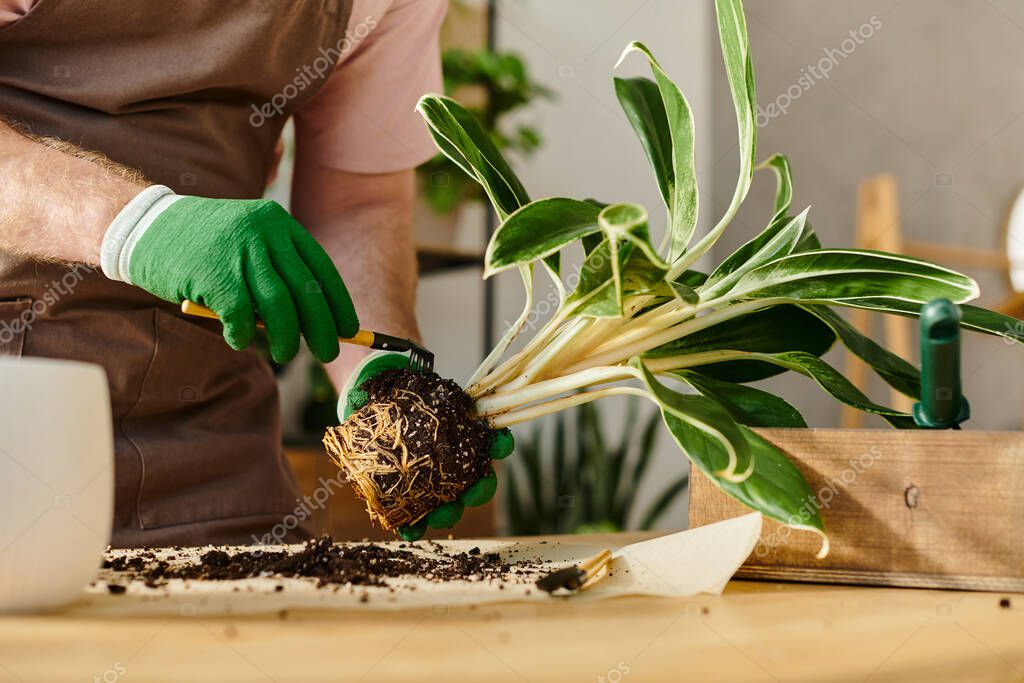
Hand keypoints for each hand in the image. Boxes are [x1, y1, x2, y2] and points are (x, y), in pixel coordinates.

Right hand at [100, 186, 357, 363]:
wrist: (144, 226)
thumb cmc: (202, 246)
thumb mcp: (246, 243)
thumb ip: (276, 273)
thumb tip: (315, 323)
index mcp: (278, 223)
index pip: (321, 268)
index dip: (337, 303)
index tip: (350, 329)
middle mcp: (264, 232)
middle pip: (306, 290)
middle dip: (322, 328)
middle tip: (329, 352)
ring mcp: (239, 251)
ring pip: (279, 308)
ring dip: (286, 339)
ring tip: (285, 355)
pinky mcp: (214, 273)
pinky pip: (241, 317)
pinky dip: (243, 335)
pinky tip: (240, 340)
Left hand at [339, 352, 514, 540]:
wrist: (371, 412)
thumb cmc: (401, 400)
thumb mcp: (416, 390)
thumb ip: (430, 390)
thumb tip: (435, 385)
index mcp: (465, 439)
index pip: (491, 444)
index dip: (500, 445)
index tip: (499, 443)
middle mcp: (455, 467)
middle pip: (477, 484)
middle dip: (479, 490)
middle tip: (473, 490)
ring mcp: (433, 485)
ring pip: (450, 506)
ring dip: (449, 513)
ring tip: (439, 515)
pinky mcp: (408, 498)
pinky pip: (415, 518)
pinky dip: (414, 526)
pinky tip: (407, 529)